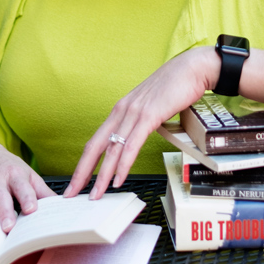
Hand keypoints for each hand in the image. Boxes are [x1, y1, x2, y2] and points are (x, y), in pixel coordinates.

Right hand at [0, 140, 55, 230]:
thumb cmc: (9, 167)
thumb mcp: (28, 175)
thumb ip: (42, 191)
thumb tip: (61, 206)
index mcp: (16, 176)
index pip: (24, 188)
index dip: (28, 199)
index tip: (32, 210)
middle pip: (2, 196)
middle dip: (5, 211)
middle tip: (8, 226)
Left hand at [65, 46, 218, 199]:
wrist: (192, 68)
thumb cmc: (175, 86)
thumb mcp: (151, 106)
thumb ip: (142, 121)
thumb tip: (140, 137)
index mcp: (121, 110)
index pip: (96, 141)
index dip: (84, 163)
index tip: (77, 181)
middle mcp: (122, 111)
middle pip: (95, 147)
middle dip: (82, 173)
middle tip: (71, 193)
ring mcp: (134, 113)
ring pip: (112, 149)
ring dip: (102, 176)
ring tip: (95, 195)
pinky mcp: (149, 116)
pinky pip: (132, 145)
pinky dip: (123, 165)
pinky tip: (118, 179)